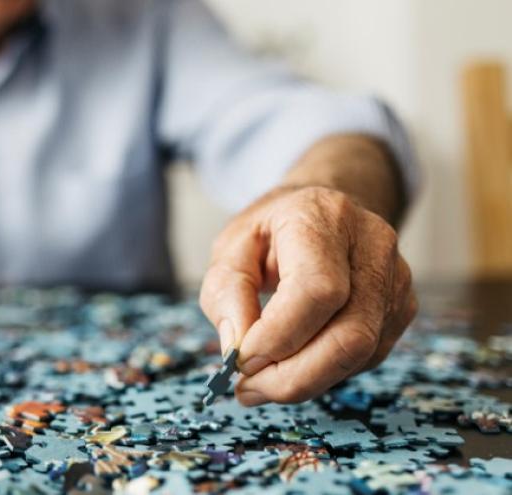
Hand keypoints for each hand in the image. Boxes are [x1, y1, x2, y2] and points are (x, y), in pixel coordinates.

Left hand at [199, 186, 416, 405]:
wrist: (321, 210)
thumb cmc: (271, 231)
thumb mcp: (230, 249)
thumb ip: (226, 294)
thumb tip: (237, 348)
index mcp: (323, 217)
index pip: (318, 290)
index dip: (279, 336)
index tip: (241, 360)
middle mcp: (372, 246)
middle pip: (350, 334)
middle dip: (293, 377)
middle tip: (247, 389)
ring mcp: (395, 279)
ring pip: (360, 354)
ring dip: (305, 382)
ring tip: (260, 383)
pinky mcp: (401, 309)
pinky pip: (365, 359)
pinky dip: (323, 373)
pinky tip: (292, 366)